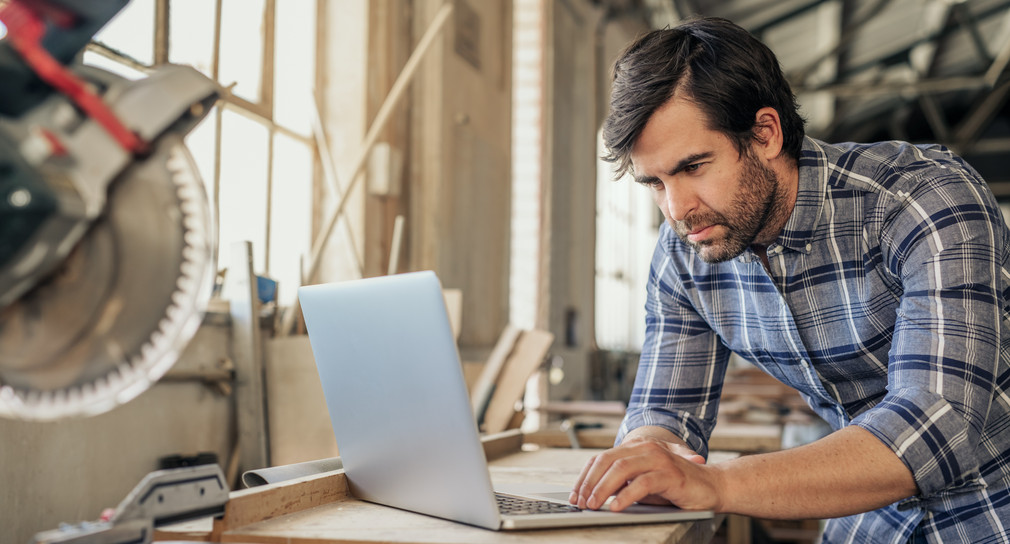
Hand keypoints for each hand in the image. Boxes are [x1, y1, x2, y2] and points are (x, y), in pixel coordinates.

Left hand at [569, 436, 721, 512]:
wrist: (712, 485)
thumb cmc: (676, 485)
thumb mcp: (644, 482)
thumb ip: (623, 483)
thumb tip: (595, 494)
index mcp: (636, 448)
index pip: (601, 458)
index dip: (585, 476)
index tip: (575, 494)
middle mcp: (645, 449)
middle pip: (607, 461)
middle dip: (589, 483)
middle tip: (580, 502)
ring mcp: (658, 459)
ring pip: (621, 469)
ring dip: (603, 489)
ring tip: (593, 505)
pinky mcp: (670, 474)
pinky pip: (642, 483)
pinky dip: (626, 496)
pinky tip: (616, 506)